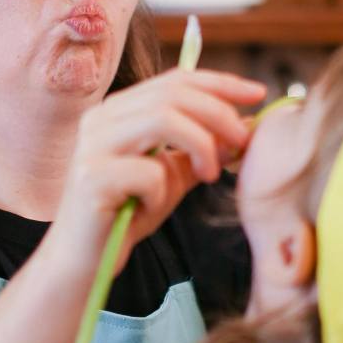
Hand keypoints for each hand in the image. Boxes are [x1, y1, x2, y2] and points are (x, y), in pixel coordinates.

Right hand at [48, 68, 265, 275]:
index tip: (257, 94)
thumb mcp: (171, 177)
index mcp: (118, 110)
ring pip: (162, 119)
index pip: (175, 80)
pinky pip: (148, 172)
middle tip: (243, 142)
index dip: (220, 83)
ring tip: (210, 176)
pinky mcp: (91, 178)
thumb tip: (245, 129)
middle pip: (172, 94)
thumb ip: (200, 151)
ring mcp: (92, 146)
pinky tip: (150, 210)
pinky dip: (162, 193)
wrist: (85, 262)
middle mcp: (100, 119)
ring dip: (200, 145)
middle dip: (219, 114)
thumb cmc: (127, 217)